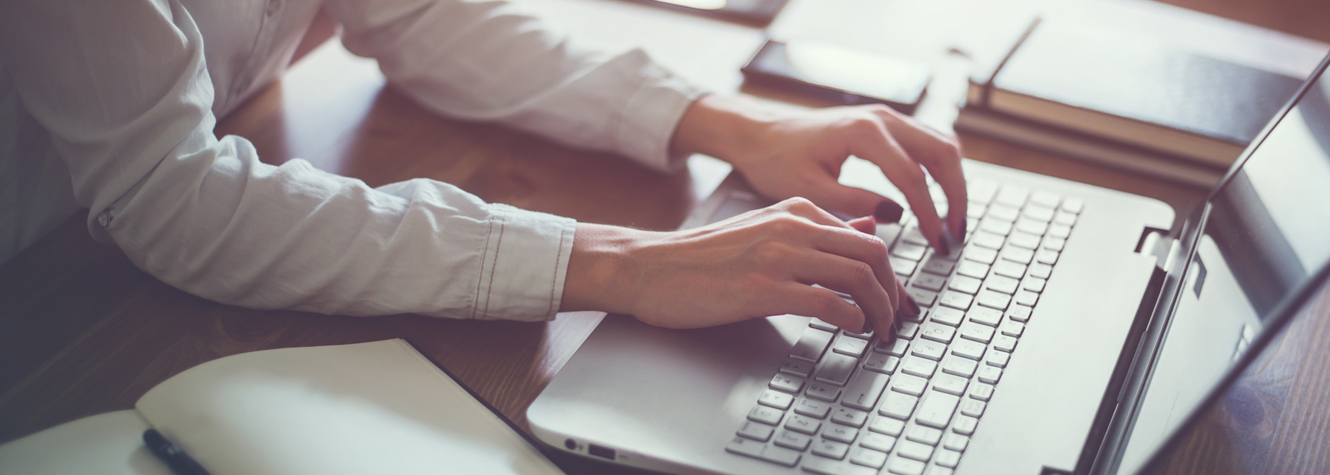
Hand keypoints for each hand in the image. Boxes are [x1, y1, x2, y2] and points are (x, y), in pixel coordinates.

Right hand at [560, 198, 920, 339]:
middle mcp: (793, 227)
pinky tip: (851, 330)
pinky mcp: (762, 288)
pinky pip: (827, 302)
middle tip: (897, 321)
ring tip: (879, 332)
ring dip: (879, 310)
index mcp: (797, 210)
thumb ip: (817, 231)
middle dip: (895, 294)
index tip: (897, 302)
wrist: (650, 268)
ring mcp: (778, 256)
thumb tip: (869, 228)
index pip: (867, 237)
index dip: (893, 275)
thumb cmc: (704, 258)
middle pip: (874, 255)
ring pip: (858, 276)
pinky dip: (851, 319)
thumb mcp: (766, 230)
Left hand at [672, 95, 967, 252]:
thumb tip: (897, 217)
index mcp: (863, 132)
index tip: (937, 244)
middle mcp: (881, 118)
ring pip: (941, 144)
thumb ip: (855, 202)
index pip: (912, 177)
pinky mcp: (884, 124)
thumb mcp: (810, 189)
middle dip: (956, 196)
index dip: (930, 214)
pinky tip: (936, 200)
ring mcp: (886, 117)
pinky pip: (927, 142)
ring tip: (952, 222)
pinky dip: (939, 170)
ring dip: (953, 182)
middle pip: (942, 154)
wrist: (759, 133)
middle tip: (955, 235)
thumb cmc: (776, 161)